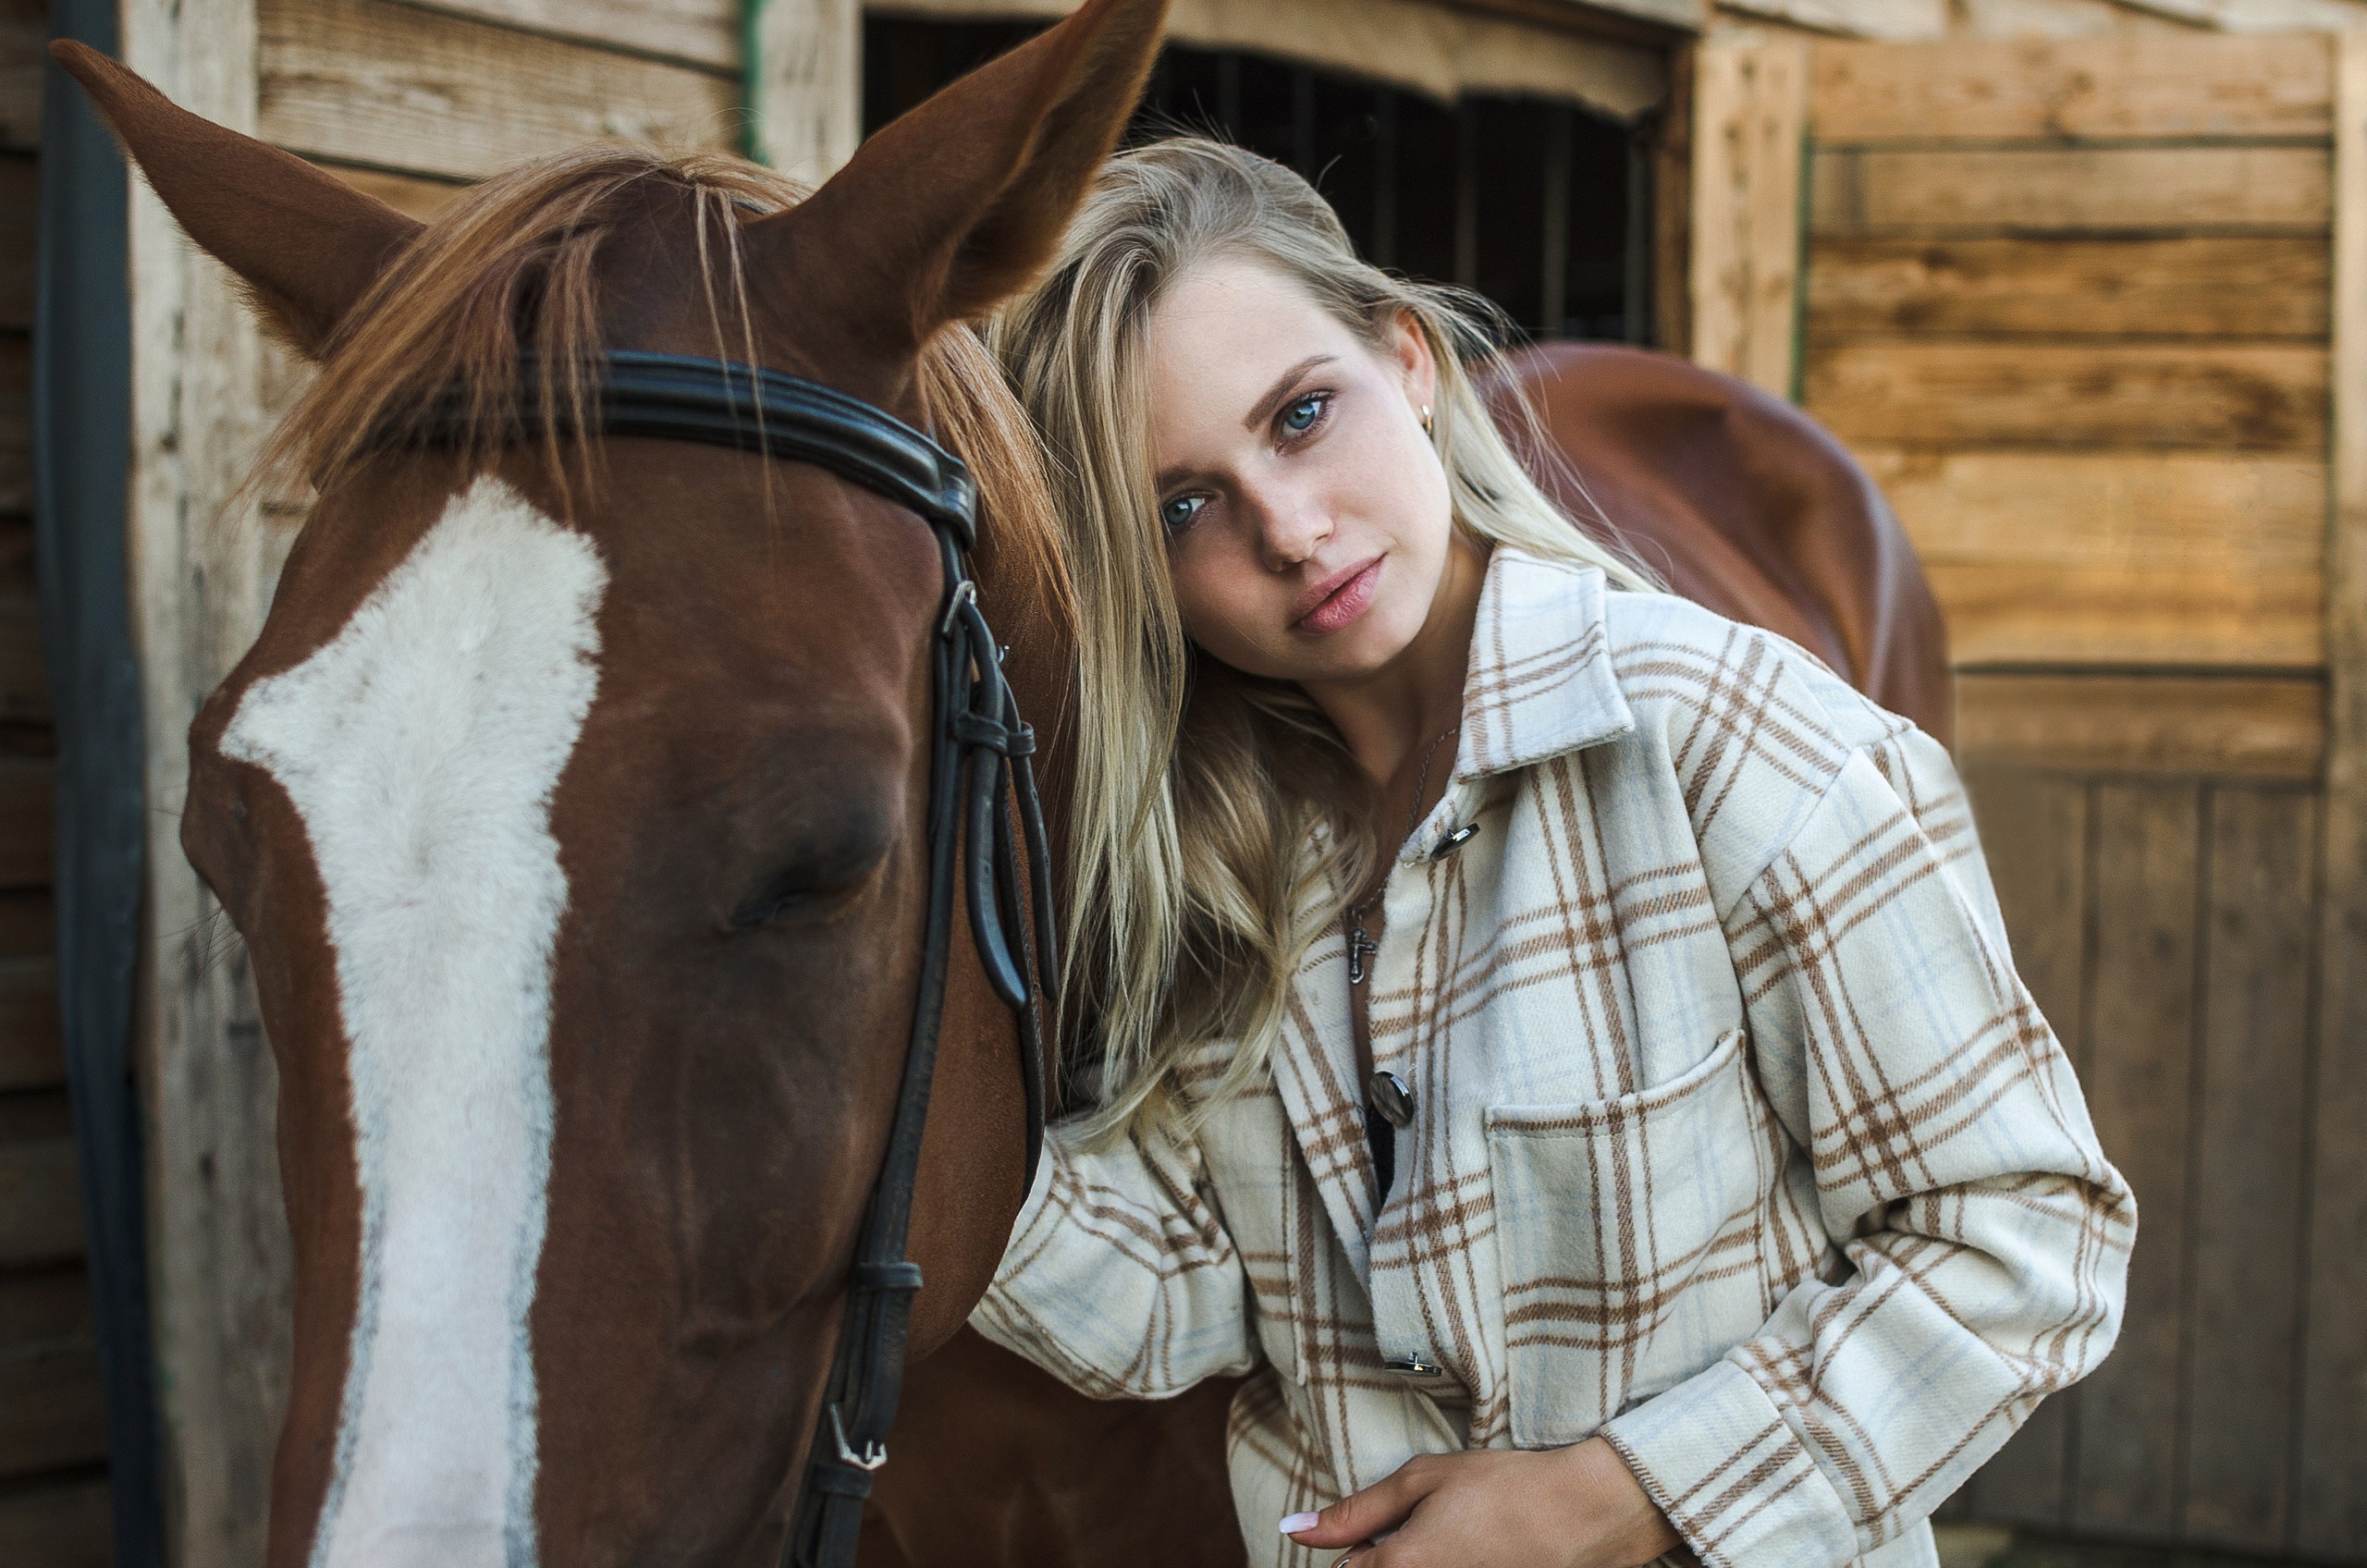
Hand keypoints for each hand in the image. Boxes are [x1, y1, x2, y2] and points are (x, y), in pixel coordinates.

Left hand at [1279, 1437, 1681, 1567]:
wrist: (1584, 1514)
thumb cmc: (1502, 1487)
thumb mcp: (1422, 1481)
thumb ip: (1354, 1511)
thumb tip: (1293, 1530)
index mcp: (1400, 1566)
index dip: (1361, 1547)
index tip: (1390, 1528)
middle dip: (1389, 1560)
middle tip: (1434, 1533)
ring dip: (1419, 1565)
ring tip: (1462, 1542)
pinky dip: (1454, 1567)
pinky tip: (1480, 1555)